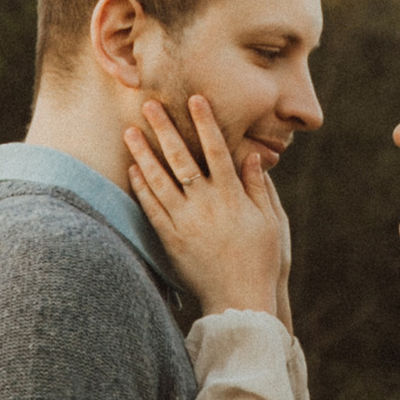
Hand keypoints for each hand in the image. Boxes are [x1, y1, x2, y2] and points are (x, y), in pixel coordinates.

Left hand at [124, 95, 287, 317]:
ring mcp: (185, 222)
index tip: (195, 99)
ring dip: (143, 154)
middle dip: (164, 129)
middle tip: (150, 105)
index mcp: (231, 196)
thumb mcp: (269, 221)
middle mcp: (205, 205)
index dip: (205, 122)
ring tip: (130, 132)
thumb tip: (253, 156)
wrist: (238, 299)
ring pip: (158, 180)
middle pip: (180, 158)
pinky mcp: (170, 239)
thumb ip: (258, 187)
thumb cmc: (261, 260)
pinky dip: (141, 187)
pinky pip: (151, 208)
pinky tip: (132, 170)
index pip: (216, 150)